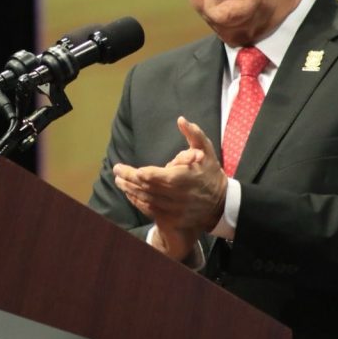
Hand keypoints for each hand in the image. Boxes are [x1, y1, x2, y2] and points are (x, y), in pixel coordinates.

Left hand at [114, 116, 227, 260]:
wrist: (221, 204)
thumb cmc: (211, 174)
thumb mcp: (206, 151)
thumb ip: (194, 134)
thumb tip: (181, 119)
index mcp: (181, 178)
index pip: (153, 176)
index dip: (136, 173)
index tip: (121, 167)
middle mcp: (175, 195)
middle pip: (145, 187)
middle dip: (128, 179)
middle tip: (116, 170)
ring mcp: (173, 209)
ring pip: (145, 199)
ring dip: (130, 190)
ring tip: (119, 181)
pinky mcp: (172, 218)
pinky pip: (149, 210)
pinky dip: (138, 201)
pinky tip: (130, 193)